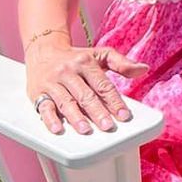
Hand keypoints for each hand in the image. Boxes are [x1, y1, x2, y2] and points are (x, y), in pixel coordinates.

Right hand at [25, 35, 147, 135]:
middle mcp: (69, 71)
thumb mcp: (99, 54)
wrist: (43, 51)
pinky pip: (44, 106)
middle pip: (85, 94)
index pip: (103, 84)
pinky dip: (50, 119)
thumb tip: (143, 69)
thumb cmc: (76, 57)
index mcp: (86, 63)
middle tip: (108, 126)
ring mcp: (53, 82)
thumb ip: (121, 63)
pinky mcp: (38, 92)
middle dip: (97, 111)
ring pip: (66, 101)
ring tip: (86, 130)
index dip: (114, 101)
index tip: (124, 116)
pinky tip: (57, 129)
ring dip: (75, 117)